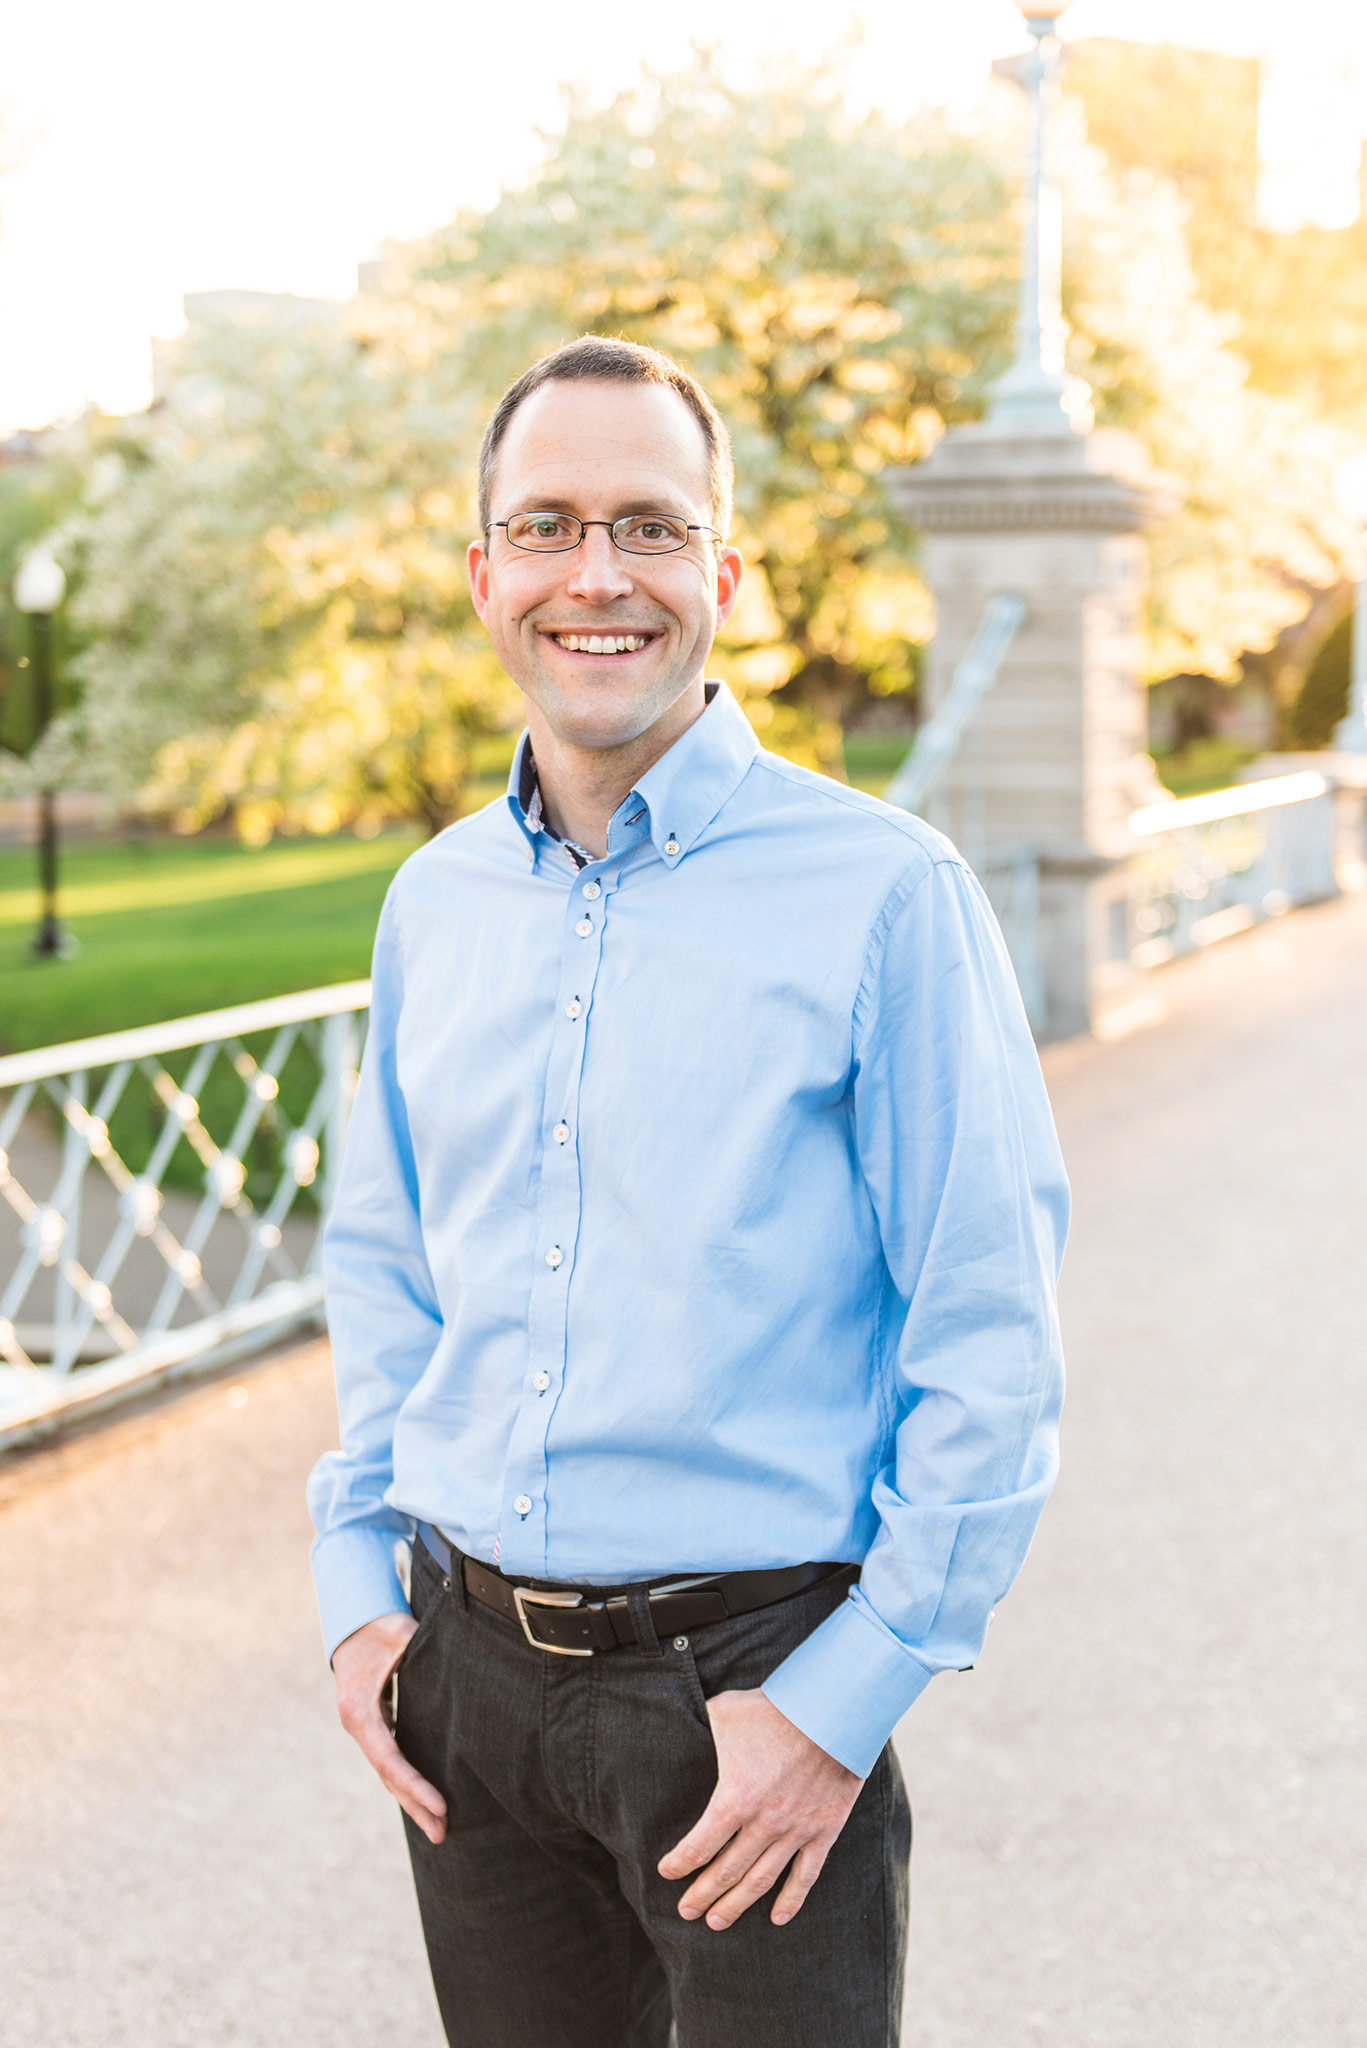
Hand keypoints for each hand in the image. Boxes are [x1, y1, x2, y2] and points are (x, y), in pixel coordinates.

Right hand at [332, 1612, 447, 1844]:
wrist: (353, 1624)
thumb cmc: (380, 1627)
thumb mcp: (399, 1632)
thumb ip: (419, 1645)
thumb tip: (456, 1649)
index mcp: (360, 1710)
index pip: (389, 1758)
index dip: (414, 1784)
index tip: (440, 1805)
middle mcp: (359, 1726)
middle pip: (388, 1777)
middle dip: (415, 1806)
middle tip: (442, 1834)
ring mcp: (364, 1730)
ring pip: (388, 1774)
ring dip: (411, 1801)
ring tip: (437, 1829)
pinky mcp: (374, 1727)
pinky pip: (390, 1762)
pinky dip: (406, 1783)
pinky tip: (424, 1800)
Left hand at [657, 1688, 862, 1930]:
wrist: (834, 1711)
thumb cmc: (775, 1708)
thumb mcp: (727, 1710)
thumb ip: (703, 1722)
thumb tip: (683, 1718)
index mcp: (735, 1798)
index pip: (698, 1846)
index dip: (679, 1864)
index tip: (667, 1873)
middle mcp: (763, 1824)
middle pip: (726, 1872)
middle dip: (702, 1895)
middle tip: (686, 1913)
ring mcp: (796, 1831)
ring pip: (761, 1881)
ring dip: (737, 1905)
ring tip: (717, 1922)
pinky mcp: (824, 1831)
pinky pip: (806, 1875)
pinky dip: (792, 1900)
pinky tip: (777, 1919)